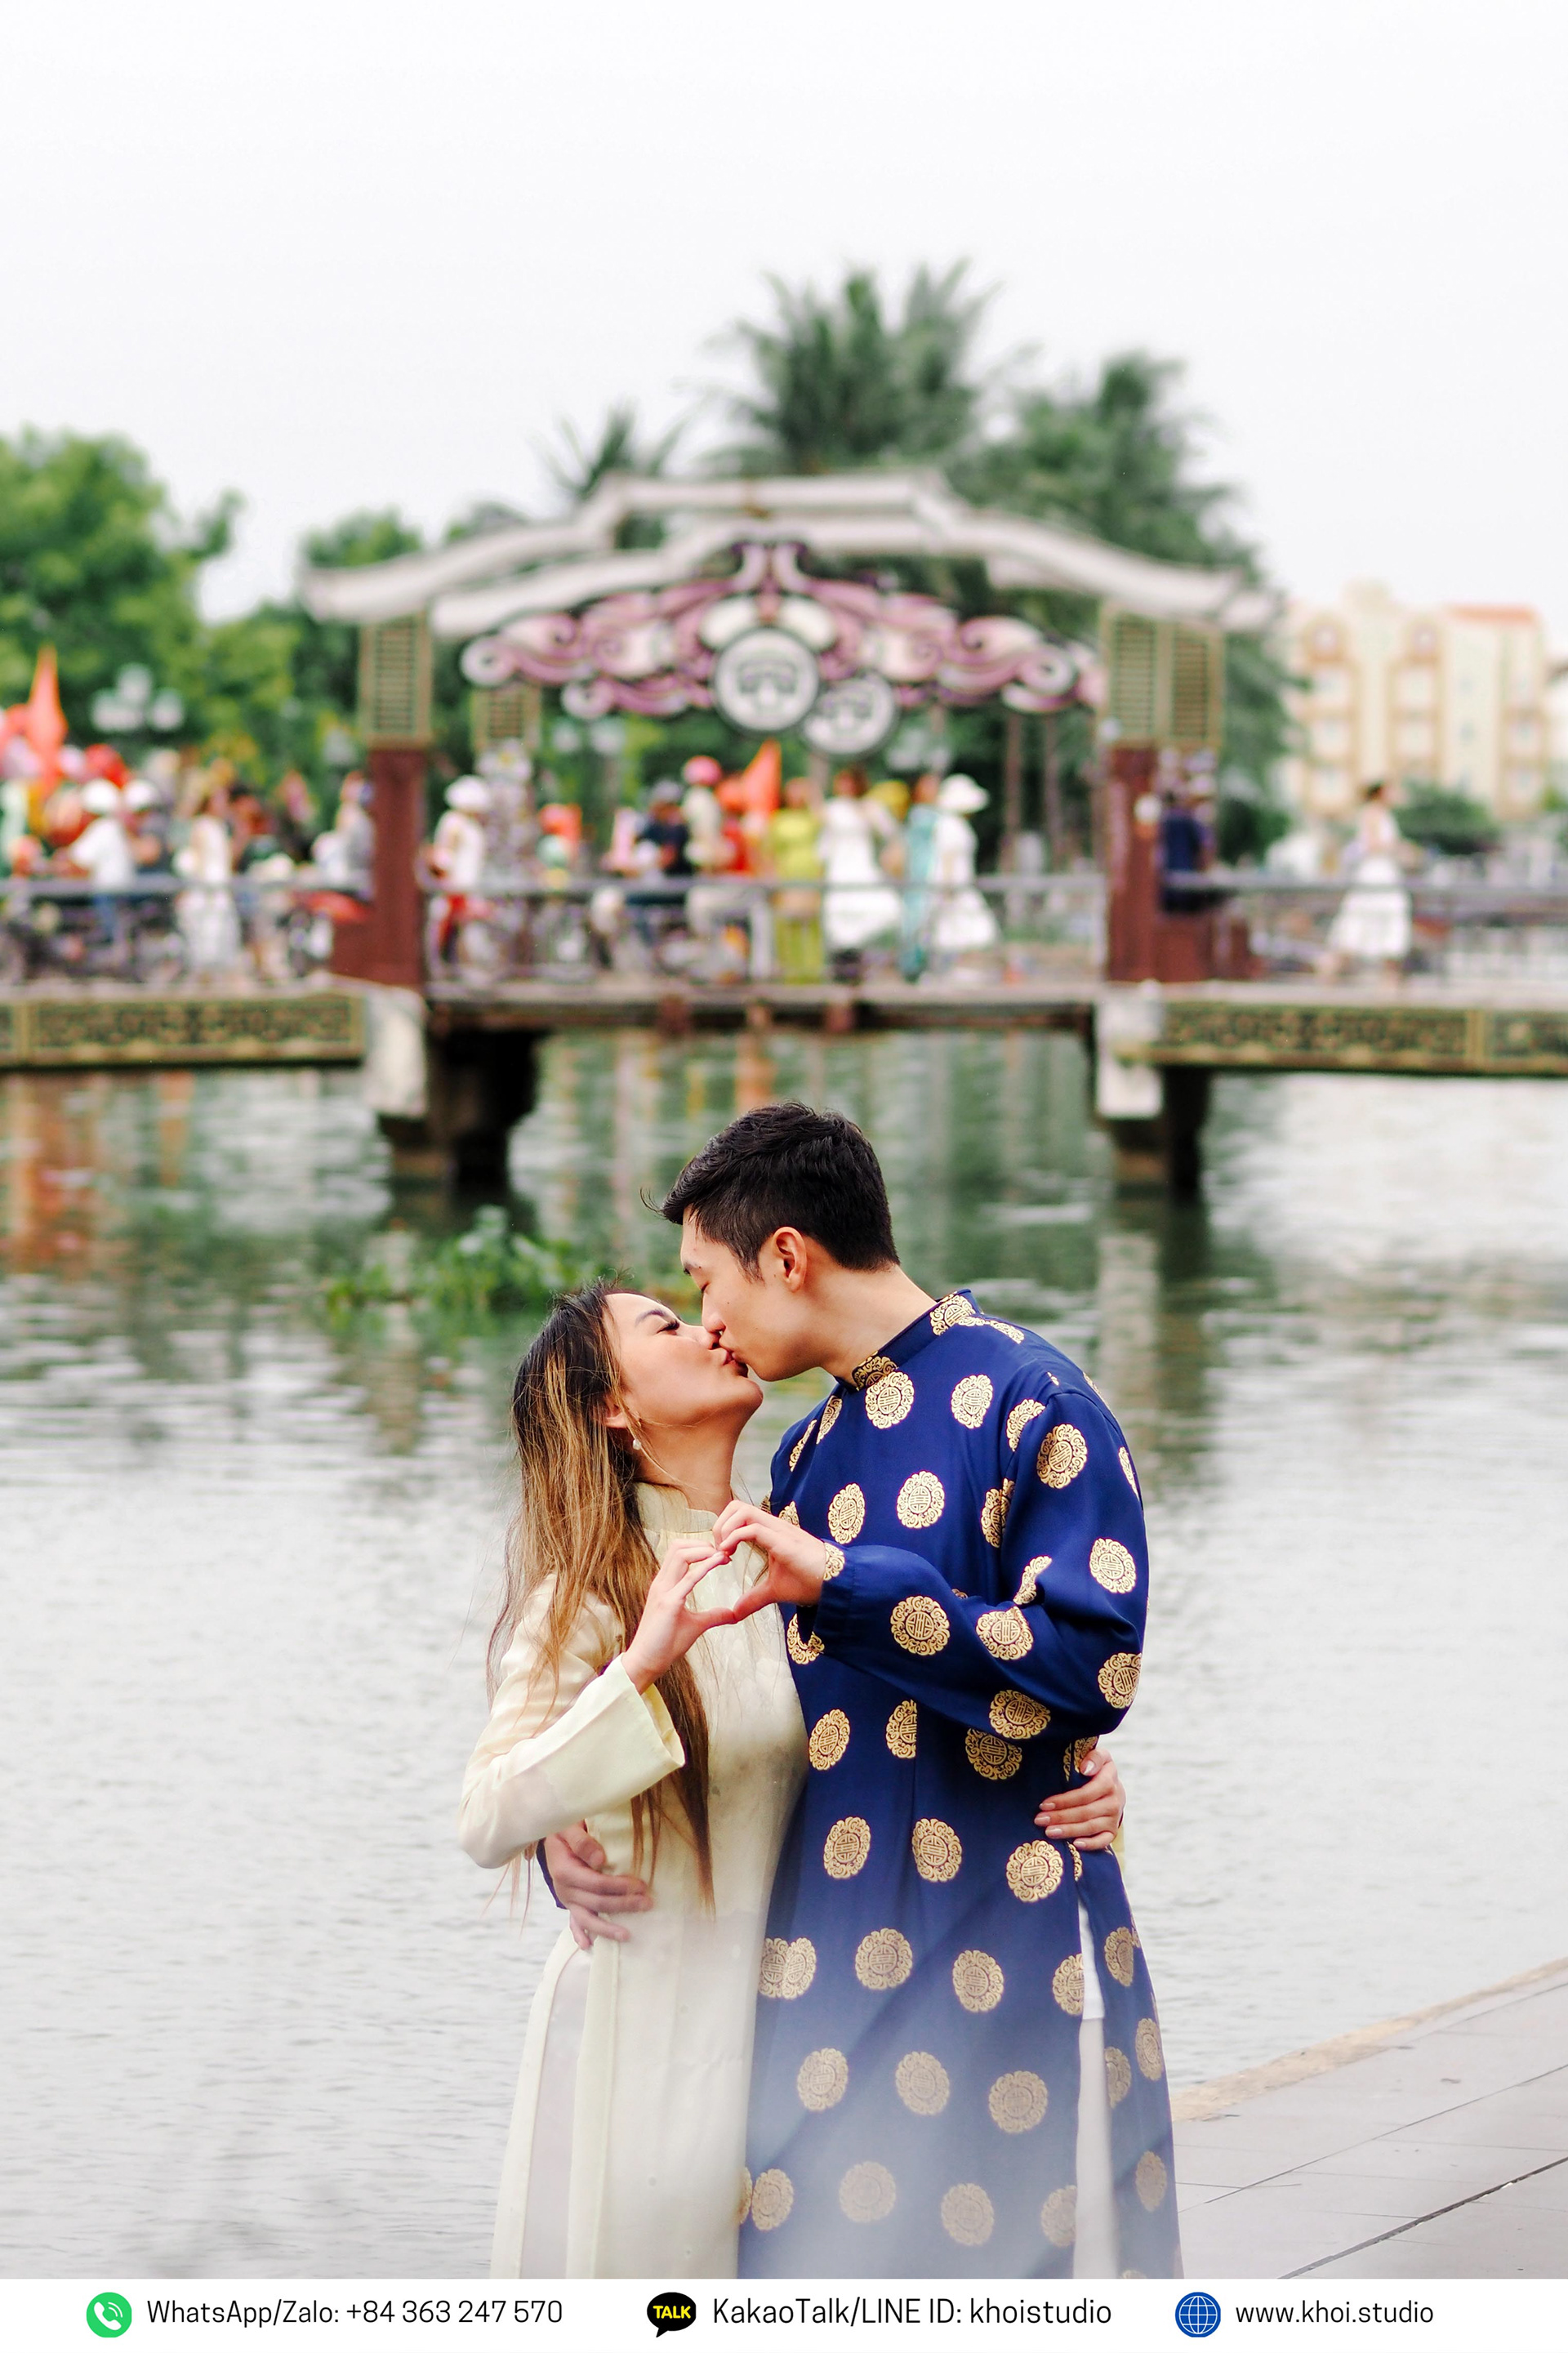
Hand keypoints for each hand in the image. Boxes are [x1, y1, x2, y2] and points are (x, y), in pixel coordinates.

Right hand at [543, 1823, 649, 1949]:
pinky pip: (574, 1921)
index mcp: (565, 1871)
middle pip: (597, 1902)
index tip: (641, 1885)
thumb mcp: (569, 1826)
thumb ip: (582, 1841)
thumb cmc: (565, 1827)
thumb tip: (600, 1860)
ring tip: (627, 1936)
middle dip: (623, 1905)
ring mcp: (567, 1898)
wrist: (551, 1833)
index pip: (596, 1884)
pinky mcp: (569, 1902)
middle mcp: (564, 1889)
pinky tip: (588, 1946)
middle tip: (647, 1904)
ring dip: (607, 1928)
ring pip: (587, 1919)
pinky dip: (579, 1934)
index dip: (619, 1886)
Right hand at [621, 1535, 731, 1692]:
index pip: (678, 1553)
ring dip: (703, 1550)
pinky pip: (688, 1578)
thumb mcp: (695, 1626)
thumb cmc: (664, 1645)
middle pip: (678, 1546)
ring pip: (680, 1554)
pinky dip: (705, 1566)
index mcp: (665, 1585)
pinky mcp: (668, 1604)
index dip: (699, 1547)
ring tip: (722, 1555)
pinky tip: (719, 1562)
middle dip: (702, 1543)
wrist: (645, 1662)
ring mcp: (663, 1591)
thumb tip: (733, 1614)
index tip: (720, 1554)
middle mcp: (662, 1583)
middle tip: (722, 1551)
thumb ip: (713, 1616)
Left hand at [707, 1500, 829, 1624]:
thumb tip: (735, 1613)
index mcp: (770, 1533)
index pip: (740, 1514)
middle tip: (719, 1550)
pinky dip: (735, 1537)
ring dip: (726, 1528)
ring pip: (743, 1510)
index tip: (722, 1554)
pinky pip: (753, 1529)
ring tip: (724, 1552)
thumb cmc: (809, 1582)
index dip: (724, 1529)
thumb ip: (753, 1598)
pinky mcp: (783, 1541)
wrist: (835, 1584)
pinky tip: (730, 1554)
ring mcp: (779, 1531)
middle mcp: (773, 1526)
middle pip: (737, 1506)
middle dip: (721, 1524)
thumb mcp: (774, 1590)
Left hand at [1035, 1742, 1124, 1851]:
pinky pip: (1103, 1841)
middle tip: (1039, 1819)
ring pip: (1090, 1827)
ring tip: (1048, 1832)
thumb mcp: (1099, 1757)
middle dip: (1060, 1817)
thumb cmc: (1098, 1769)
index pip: (1085, 1793)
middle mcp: (1115, 1800)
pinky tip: (1074, 1845)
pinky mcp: (1113, 1830)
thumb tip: (1085, 1769)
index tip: (1044, 1803)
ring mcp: (1115, 1817)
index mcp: (1109, 1780)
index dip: (1064, 1800)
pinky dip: (1090, 1844)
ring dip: (1068, 1831)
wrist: (1114, 1786)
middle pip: (1085, 1812)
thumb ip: (1094, 1757)